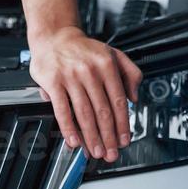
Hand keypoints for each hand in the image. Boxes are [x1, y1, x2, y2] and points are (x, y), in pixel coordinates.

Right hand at [27, 25, 142, 163]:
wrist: (55, 36)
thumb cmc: (84, 49)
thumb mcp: (113, 53)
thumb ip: (130, 73)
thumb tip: (134, 97)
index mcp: (107, 64)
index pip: (118, 100)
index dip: (123, 124)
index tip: (124, 139)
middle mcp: (90, 70)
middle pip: (102, 110)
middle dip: (108, 136)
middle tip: (111, 152)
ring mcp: (71, 76)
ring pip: (84, 113)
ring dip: (91, 136)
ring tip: (96, 151)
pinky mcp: (53, 81)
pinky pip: (62, 109)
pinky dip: (68, 128)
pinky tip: (74, 140)